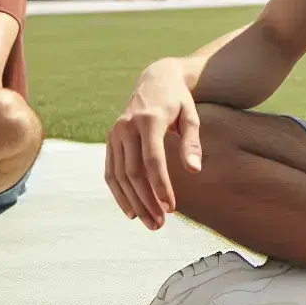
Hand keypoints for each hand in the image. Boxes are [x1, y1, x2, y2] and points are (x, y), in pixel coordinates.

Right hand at [105, 59, 201, 229]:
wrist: (155, 80)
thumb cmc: (178, 101)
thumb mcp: (190, 116)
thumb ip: (192, 143)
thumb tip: (195, 170)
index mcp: (148, 120)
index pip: (152, 160)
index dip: (160, 186)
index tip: (171, 208)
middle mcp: (126, 127)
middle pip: (133, 173)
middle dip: (146, 201)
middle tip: (159, 224)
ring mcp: (115, 133)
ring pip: (119, 176)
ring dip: (133, 202)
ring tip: (149, 222)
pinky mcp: (110, 139)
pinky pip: (110, 171)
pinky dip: (118, 193)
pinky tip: (131, 210)